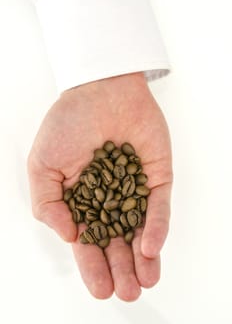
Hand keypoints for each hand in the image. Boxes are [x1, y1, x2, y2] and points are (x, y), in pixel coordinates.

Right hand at [27, 72, 172, 300]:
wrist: (100, 90)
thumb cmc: (68, 124)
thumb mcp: (42, 166)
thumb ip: (48, 204)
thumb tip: (70, 236)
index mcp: (82, 198)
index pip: (89, 238)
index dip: (93, 264)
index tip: (100, 289)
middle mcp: (110, 197)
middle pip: (117, 239)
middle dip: (121, 268)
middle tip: (126, 292)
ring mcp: (134, 187)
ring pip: (141, 229)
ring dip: (142, 257)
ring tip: (144, 282)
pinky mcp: (155, 175)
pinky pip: (158, 205)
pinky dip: (156, 226)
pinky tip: (150, 248)